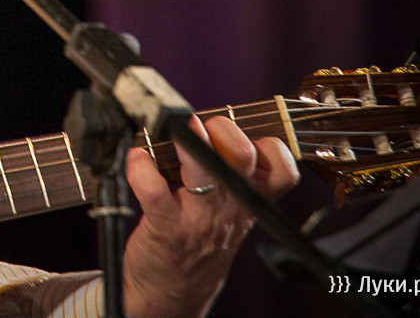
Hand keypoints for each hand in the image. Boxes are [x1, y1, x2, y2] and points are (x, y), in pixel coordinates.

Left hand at [121, 116, 298, 317]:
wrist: (172, 294)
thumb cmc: (198, 242)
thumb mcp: (230, 214)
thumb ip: (230, 176)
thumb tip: (210, 125)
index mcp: (247, 201)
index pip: (282, 169)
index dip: (268, 144)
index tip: (243, 134)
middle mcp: (228, 207)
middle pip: (243, 155)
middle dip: (222, 128)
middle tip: (200, 127)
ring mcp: (197, 218)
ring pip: (204, 169)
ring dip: (186, 141)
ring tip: (170, 128)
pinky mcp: (164, 227)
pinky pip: (154, 191)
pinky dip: (141, 168)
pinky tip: (137, 159)